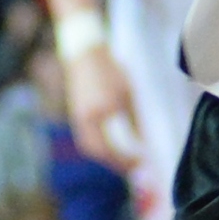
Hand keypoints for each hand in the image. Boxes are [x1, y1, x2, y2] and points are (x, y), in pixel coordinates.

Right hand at [61, 42, 141, 170]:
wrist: (84, 52)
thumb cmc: (109, 69)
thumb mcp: (127, 93)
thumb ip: (134, 119)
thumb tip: (142, 142)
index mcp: (99, 113)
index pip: (110, 146)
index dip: (125, 159)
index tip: (140, 163)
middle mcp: (85, 119)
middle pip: (97, 151)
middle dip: (115, 162)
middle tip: (133, 167)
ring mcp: (78, 117)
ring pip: (90, 146)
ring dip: (107, 156)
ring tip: (124, 160)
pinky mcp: (77, 115)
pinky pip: (87, 138)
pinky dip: (100, 146)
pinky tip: (112, 146)